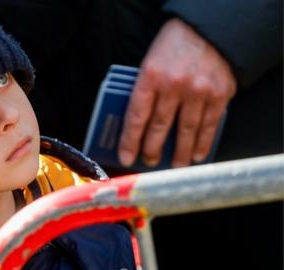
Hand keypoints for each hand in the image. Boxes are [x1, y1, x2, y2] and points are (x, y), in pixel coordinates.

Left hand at [118, 18, 235, 167]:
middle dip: (152, 149)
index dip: (130, 140)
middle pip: (160, 127)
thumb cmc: (173, 46)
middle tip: (149, 162)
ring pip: (186, 131)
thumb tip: (137, 124)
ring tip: (174, 166)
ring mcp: (199, 91)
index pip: (136, 116)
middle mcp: (174, 85)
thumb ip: (144, 89)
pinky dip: (203, 143)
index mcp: (151, 75)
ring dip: (179, 153)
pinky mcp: (219, 94)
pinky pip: (209, 125)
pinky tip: (198, 155)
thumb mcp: (150, 62)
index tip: (126, 157)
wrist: (209, 29)